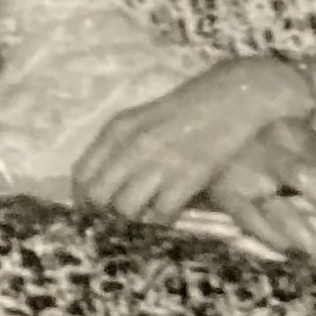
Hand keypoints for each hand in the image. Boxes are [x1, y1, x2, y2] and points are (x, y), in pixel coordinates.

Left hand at [73, 56, 312, 225]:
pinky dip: (163, 219)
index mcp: (117, 129)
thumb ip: (116, 146)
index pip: (82, 174)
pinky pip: (162, 212)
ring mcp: (161, 161)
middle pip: (100, 196)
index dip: (82, 199)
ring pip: (126, 209)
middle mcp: (133, 145)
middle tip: (118, 218)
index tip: (90, 210)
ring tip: (145, 216)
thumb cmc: (185, 109)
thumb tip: (95, 184)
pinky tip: (168, 213)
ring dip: (134, 219)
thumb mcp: (140, 120)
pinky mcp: (190, 175)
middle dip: (105, 213)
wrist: (234, 96)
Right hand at [205, 122, 315, 263]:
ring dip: (308, 238)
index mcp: (292, 131)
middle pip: (306, 179)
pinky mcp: (224, 195)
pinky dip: (273, 240)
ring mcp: (243, 175)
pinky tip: (291, 253)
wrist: (201, 130)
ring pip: (279, 209)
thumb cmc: (256, 137)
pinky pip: (251, 223)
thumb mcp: (290, 135)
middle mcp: (268, 150)